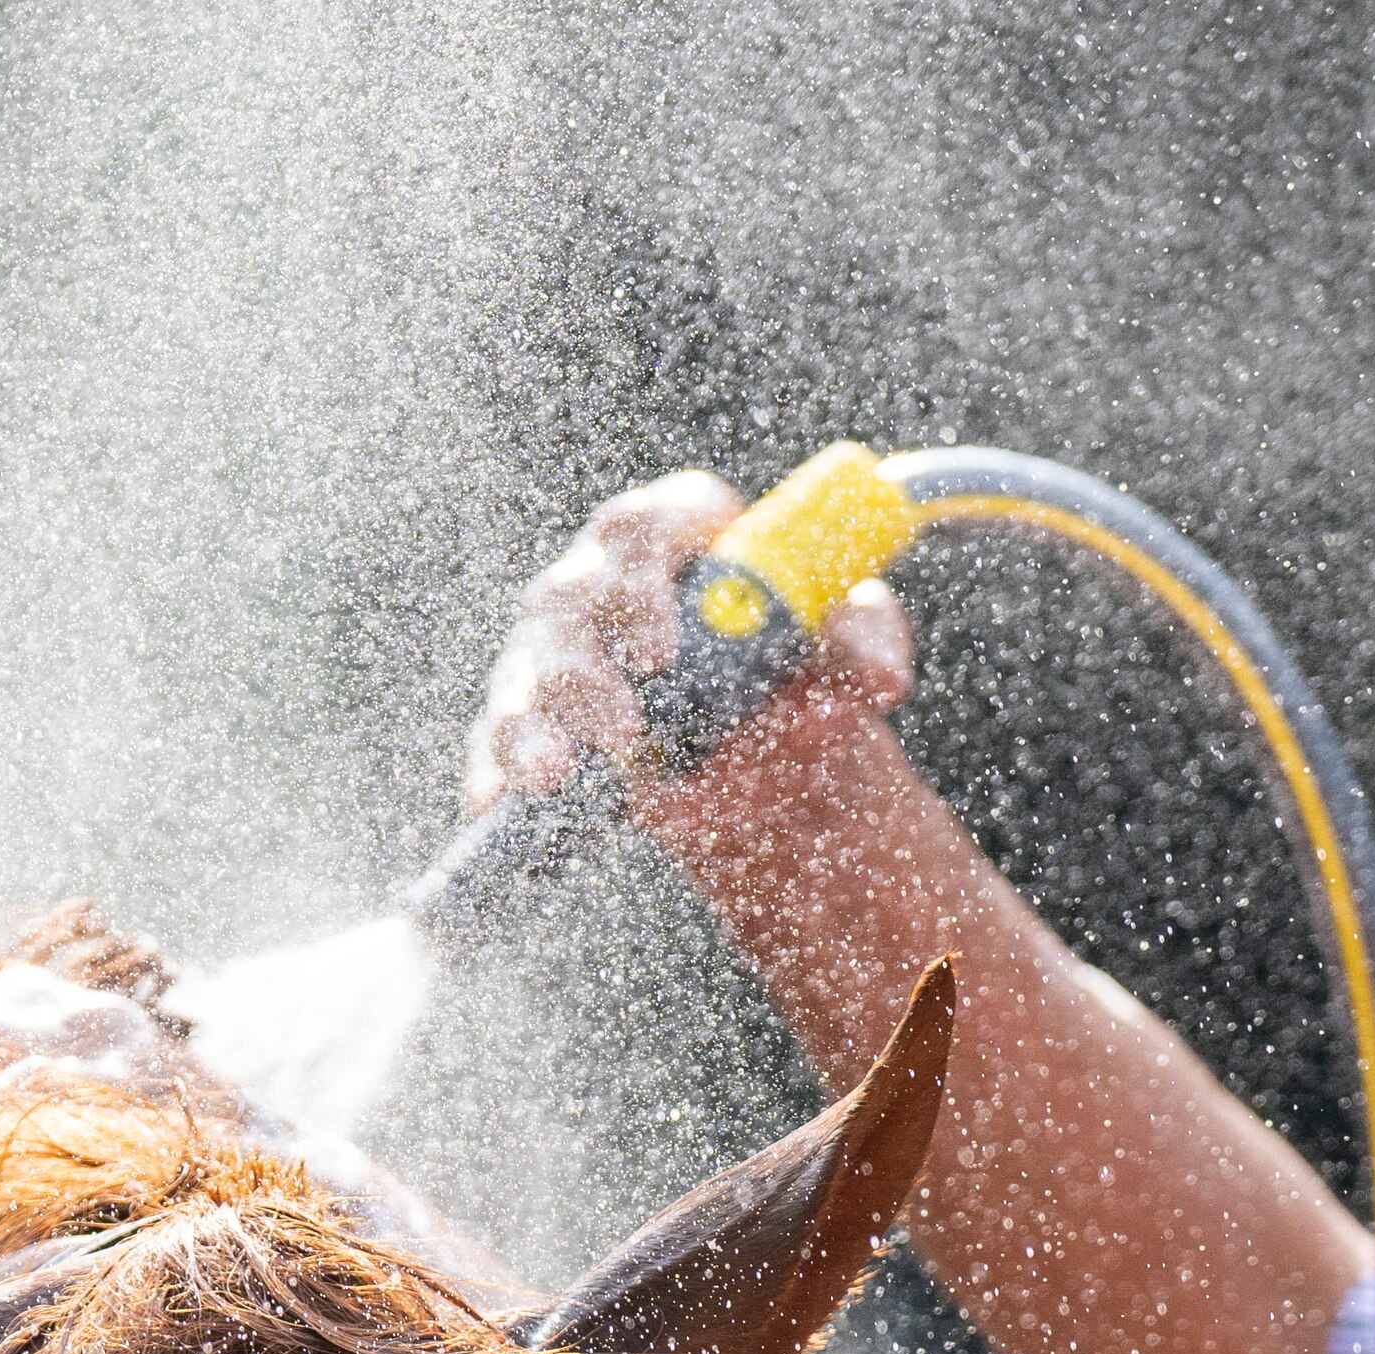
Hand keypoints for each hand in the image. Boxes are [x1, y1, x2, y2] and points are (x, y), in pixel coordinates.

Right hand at [461, 469, 917, 824]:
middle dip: (582, 667)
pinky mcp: (528, 711)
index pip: (643, 528)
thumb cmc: (787, 655)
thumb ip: (860, 638)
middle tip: (619, 725)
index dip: (642, 580)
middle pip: (567, 601)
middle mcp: (599, 581)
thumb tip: (880, 676)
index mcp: (674, 535)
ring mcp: (555, 646)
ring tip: (553, 775)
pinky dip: (494, 770)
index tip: (662, 649)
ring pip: (524, 672)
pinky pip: (497, 735)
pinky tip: (494, 803)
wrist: (754, 732)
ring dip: (532, 724)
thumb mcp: (834, 638)